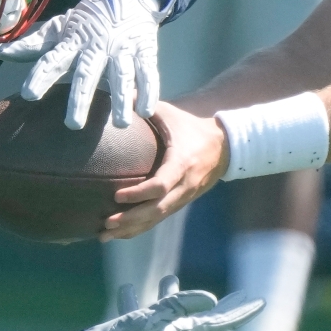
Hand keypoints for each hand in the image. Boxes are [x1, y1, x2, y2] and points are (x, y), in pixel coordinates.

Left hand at [0, 0, 161, 128]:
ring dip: (121, 98)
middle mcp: (96, 46)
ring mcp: (122, 49)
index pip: (53, 59)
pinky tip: (146, 111)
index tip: (29, 95)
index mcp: (72, 41)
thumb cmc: (86, 21)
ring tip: (121, 123)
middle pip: (87, 73)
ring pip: (122, 75)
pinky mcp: (145, 51)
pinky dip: (149, 90)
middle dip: (80, 97)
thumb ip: (32, 45)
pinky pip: (148, 72)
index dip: (41, 75)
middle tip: (73, 125)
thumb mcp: (59, 28)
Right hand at [84, 274, 263, 330]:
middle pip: (203, 319)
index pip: (219, 323)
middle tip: (241, 296)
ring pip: (166, 312)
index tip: (261, 302)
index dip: (241, 313)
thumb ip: (179, 306)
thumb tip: (212, 299)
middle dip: (222, 307)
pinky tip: (128, 288)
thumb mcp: (152, 320)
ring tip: (171, 276)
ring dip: (172, 295)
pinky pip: (136, 313)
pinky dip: (136, 299)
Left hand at [105, 102, 228, 238]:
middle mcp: (184, 184)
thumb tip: (117, 94)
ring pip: (157, 219)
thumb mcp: (170, 113)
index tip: (116, 195)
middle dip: (130, 219)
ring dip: (132, 229)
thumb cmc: (191, 125)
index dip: (138, 194)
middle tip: (106, 224)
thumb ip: (144, 105)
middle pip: (157, 210)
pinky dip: (140, 228)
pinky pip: (160, 219)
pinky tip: (120, 233)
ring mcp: (184, 196)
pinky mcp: (181, 202)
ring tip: (105, 235)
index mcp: (182, 163)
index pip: (160, 185)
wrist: (225, 143)